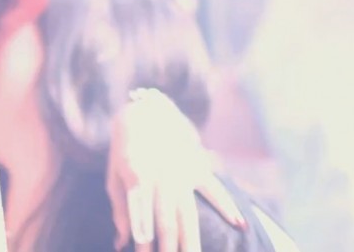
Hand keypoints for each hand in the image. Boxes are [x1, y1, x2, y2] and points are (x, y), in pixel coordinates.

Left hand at [106, 89, 245, 251]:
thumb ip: (119, 210)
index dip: (142, 238)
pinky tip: (240, 225)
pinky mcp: (198, 166)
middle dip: (169, 247)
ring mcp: (182, 171)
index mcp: (135, 175)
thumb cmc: (125, 152)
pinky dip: (227, 206)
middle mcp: (161, 174)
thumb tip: (121, 243)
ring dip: (193, 240)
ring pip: (189, 212)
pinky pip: (214, 189)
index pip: (139, 214)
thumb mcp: (114, 177)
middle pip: (167, 219)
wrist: (145, 114)